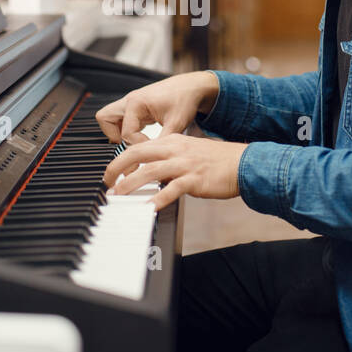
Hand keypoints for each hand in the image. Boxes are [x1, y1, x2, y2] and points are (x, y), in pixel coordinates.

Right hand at [95, 71, 218, 144]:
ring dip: (118, 133)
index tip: (152, 150)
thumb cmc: (185, 99)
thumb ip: (163, 142)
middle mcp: (130, 101)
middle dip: (113, 136)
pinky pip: (120, 120)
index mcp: (136, 102)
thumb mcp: (177, 123)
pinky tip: (142, 137)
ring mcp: (131, 104)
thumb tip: (156, 161)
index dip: (138, 146)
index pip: (126, 133)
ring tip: (134, 143)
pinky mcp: (135, 108)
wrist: (192, 87)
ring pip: (109, 119)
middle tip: (130, 146)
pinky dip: (126, 130)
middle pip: (104, 119)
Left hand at [104, 133, 247, 209]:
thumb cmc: (218, 161)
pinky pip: (171, 190)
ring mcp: (184, 164)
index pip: (139, 147)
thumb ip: (170, 160)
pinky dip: (157, 199)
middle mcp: (175, 150)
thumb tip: (153, 174)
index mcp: (172, 142)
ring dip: (130, 185)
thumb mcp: (189, 153)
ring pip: (149, 172)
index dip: (121, 160)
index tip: (112, 173)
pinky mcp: (194, 179)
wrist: (243, 163)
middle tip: (107, 184)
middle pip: (138, 155)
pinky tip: (148, 208)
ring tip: (118, 196)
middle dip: (117, 169)